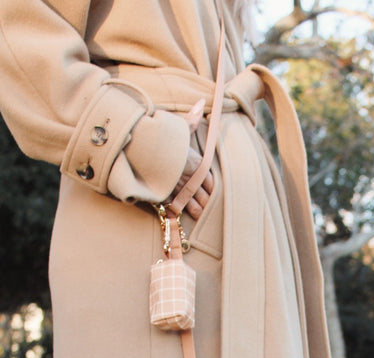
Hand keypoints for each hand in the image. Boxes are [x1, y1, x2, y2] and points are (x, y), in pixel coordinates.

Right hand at [166, 101, 213, 219]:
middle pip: (201, 194)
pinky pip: (171, 205)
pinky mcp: (161, 192)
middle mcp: (186, 177)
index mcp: (193, 162)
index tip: (216, 194)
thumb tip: (202, 104)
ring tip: (200, 217)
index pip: (209, 179)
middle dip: (206, 202)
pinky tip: (179, 217)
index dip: (212, 187)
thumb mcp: (177, 124)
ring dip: (194, 209)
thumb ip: (191, 119)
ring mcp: (175, 186)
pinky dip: (176, 211)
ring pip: (189, 202)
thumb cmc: (159, 133)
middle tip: (211, 211)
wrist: (137, 144)